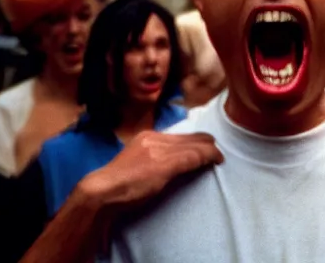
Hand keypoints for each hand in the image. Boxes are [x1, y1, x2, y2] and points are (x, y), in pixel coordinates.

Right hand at [79, 130, 223, 213]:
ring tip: (219, 155)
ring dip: (208, 150)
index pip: (175, 136)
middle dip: (203, 142)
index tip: (204, 144)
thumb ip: (151, 159)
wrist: (105, 189)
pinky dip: (205, 157)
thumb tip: (166, 164)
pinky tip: (215, 159)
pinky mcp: (164, 164)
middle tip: (216, 148)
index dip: (192, 139)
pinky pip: (191, 157)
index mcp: (145, 137)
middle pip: (185, 138)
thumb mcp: (136, 163)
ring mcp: (158, 150)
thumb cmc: (118, 182)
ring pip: (191, 146)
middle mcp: (153, 138)